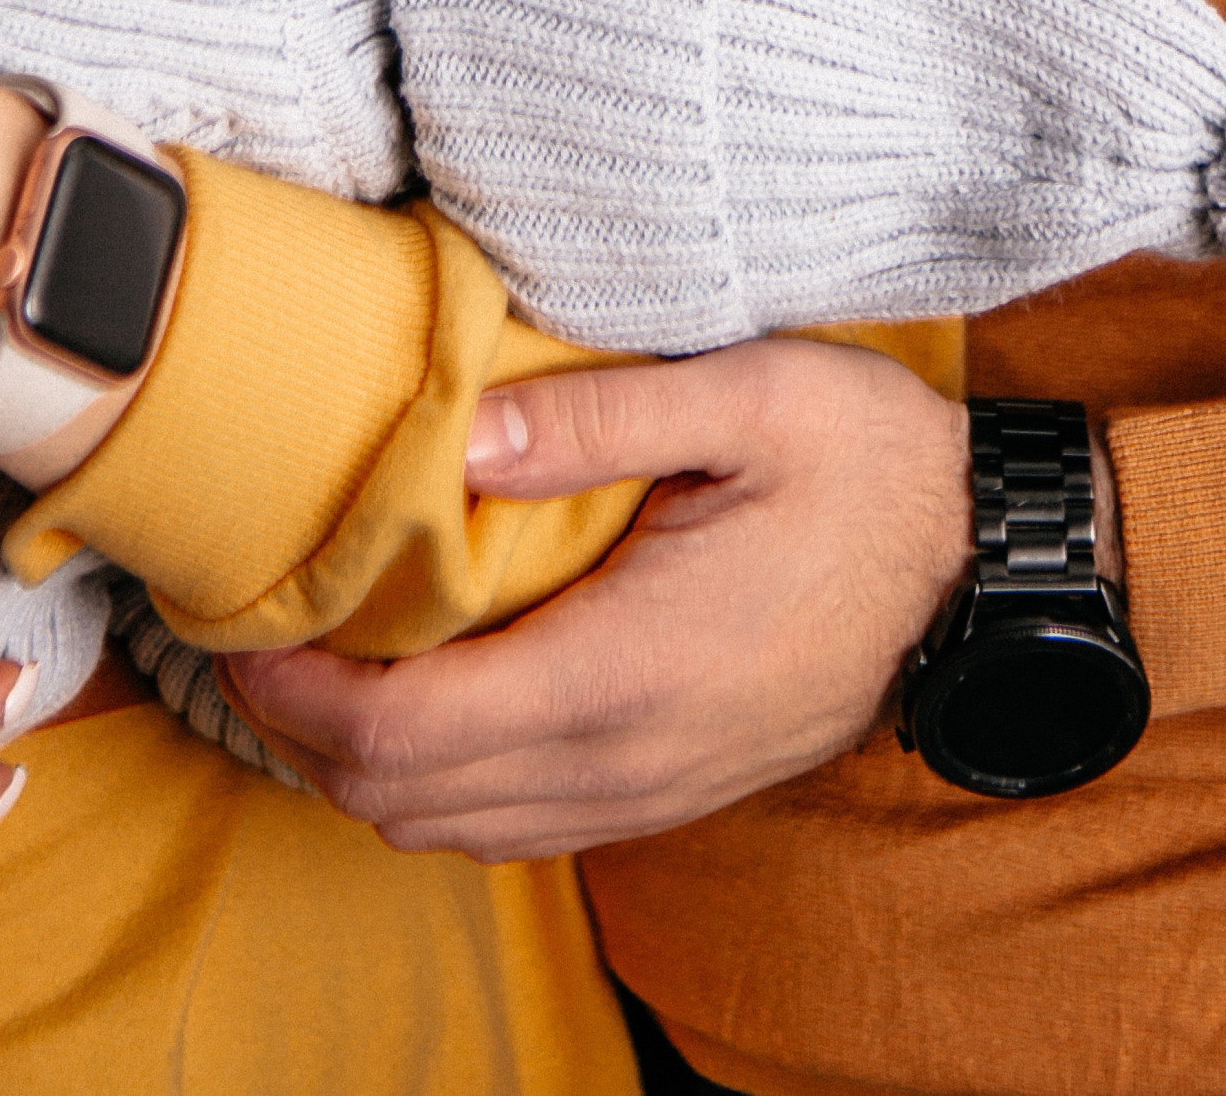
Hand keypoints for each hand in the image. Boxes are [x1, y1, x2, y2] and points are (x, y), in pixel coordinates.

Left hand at [222, 339, 972, 857]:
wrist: (985, 567)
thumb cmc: (871, 466)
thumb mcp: (749, 397)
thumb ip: (594, 416)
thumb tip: (458, 433)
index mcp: (620, 669)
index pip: (403, 736)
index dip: (297, 695)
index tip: (240, 618)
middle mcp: (622, 757)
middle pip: (404, 802)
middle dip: (301, 733)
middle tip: (248, 631)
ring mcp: (649, 787)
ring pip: (453, 829)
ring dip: (361, 769)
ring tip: (312, 664)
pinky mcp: (669, 787)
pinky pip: (516, 823)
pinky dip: (435, 784)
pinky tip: (418, 702)